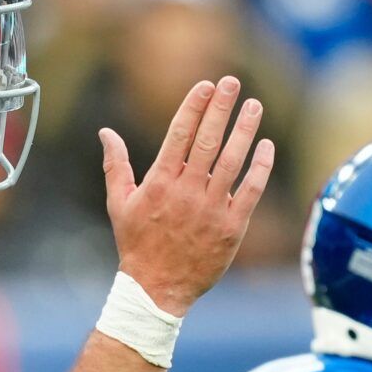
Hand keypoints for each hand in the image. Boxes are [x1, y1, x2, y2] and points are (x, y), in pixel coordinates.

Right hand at [100, 76, 273, 317]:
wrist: (156, 289)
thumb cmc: (136, 244)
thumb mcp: (119, 204)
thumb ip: (115, 165)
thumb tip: (105, 132)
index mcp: (159, 183)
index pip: (179, 135)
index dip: (194, 107)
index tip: (206, 85)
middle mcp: (187, 192)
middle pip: (208, 141)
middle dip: (221, 108)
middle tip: (232, 82)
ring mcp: (211, 209)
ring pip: (233, 161)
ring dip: (244, 130)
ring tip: (253, 106)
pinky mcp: (232, 227)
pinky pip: (251, 190)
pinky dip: (260, 166)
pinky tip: (265, 145)